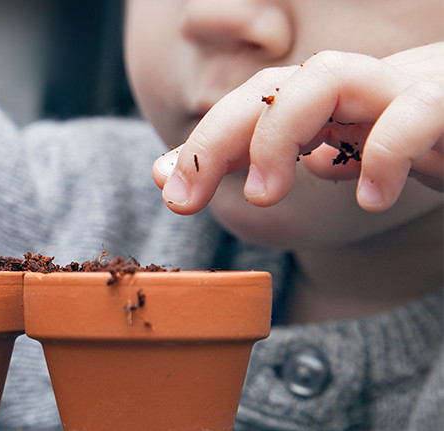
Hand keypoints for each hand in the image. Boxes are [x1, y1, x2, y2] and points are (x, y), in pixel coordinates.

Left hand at [153, 43, 443, 213]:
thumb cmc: (429, 135)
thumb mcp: (355, 152)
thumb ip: (294, 158)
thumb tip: (223, 170)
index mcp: (332, 99)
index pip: (252, 105)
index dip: (203, 142)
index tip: (167, 191)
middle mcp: (360, 85)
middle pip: (272, 86)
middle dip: (218, 137)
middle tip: (186, 197)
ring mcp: (407, 86)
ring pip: (327, 78)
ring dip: (279, 133)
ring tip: (262, 195)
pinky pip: (416, 112)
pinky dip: (382, 151)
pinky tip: (366, 198)